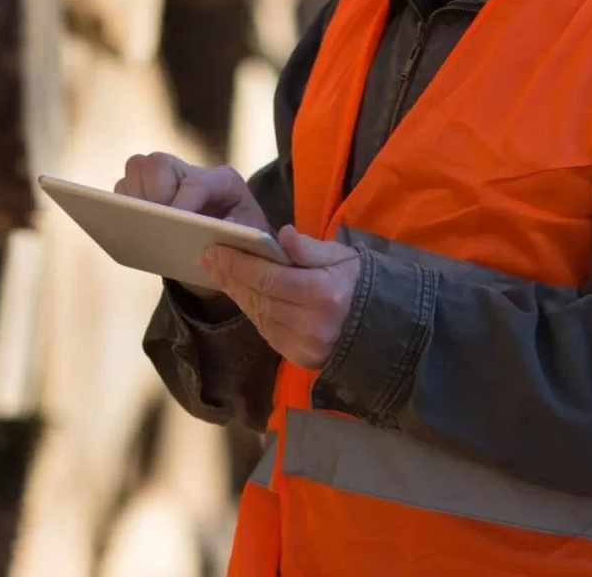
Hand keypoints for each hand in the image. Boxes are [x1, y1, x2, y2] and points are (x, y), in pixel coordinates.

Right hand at [114, 153, 270, 299]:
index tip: (176, 229)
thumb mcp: (248, 244)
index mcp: (223, 181)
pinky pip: (122, 192)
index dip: (183, 206)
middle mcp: (190, 173)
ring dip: (134, 201)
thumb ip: (234, 241)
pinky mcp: (145, 195)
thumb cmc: (242, 245)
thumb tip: (209, 245)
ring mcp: (165, 181)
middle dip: (152, 193)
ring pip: (136, 170)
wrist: (228, 250)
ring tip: (140, 228)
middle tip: (155, 223)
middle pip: (157, 163)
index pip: (196, 183)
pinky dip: (121, 211)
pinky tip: (128, 233)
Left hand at [201, 225, 361, 369]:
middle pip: (258, 298)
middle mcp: (309, 323)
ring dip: (237, 294)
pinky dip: (253, 311)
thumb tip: (281, 235)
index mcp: (321, 293)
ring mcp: (304, 345)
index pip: (268, 278)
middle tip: (209, 259)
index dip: (238, 264)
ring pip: (258, 316)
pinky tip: (242, 295)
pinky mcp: (299, 358)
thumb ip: (309, 248)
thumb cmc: (359, 282)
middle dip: (230, 277)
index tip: (215, 249)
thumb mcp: (340, 256)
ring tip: (220, 273)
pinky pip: (267, 331)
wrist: (382, 326)